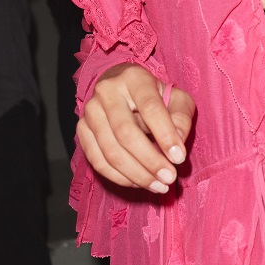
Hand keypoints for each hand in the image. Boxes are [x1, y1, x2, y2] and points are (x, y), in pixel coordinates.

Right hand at [77, 64, 195, 193]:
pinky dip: (120, 178)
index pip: (150, 108)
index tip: (179, 158)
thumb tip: (177, 144)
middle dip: (150, 161)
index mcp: (134, 78)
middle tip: (169, 178)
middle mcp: (107, 91)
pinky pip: (98, 161)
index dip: (165, 135)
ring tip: (159, 185)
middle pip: (126, 133)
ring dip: (137, 174)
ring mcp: (90, 111)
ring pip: (110, 151)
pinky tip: (139, 183)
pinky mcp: (82, 130)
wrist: (123, 89)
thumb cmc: (156, 97)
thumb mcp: (177, 100)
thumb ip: (181, 118)